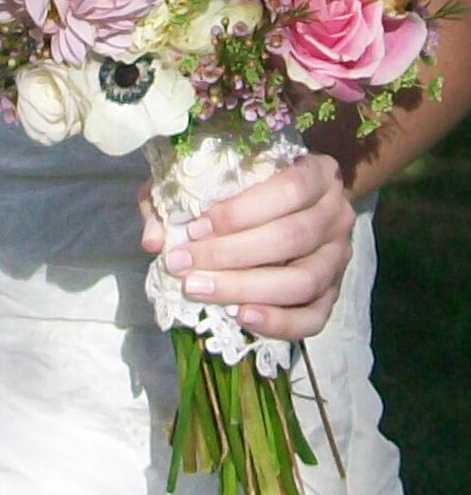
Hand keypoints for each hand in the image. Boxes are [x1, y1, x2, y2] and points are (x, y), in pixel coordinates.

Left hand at [138, 153, 354, 340]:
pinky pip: (315, 317)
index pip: (288, 189)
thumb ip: (175, 197)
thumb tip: (154, 241)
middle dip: (230, 254)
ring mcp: (340, 256)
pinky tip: (239, 315)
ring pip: (303, 280)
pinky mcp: (335, 293)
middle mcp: (338, 213)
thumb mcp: (207, 176)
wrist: (296, 203)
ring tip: (198, 289)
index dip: (241, 211)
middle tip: (182, 263)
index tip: (195, 227)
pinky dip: (278, 322)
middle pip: (292, 237)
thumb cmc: (244, 184)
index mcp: (317, 172)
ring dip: (246, 288)